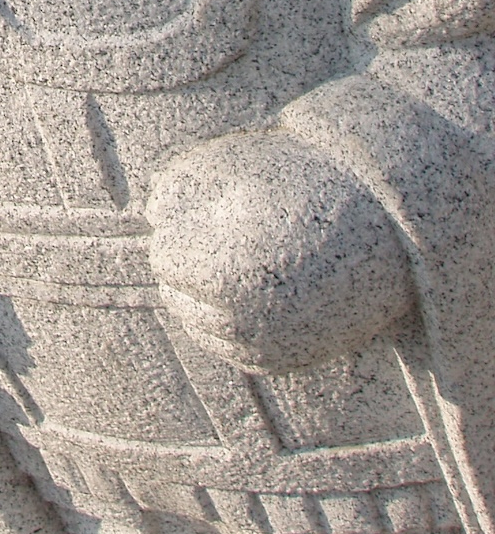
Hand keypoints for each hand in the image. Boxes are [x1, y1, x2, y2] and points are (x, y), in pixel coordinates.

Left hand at [148, 129, 413, 372]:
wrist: (384, 229)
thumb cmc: (304, 187)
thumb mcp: (235, 171)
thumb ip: (182, 187)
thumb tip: (150, 209)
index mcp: (221, 274)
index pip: (165, 257)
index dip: (176, 231)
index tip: (190, 218)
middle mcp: (238, 321)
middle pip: (177, 295)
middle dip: (185, 266)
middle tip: (208, 241)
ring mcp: (262, 348)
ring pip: (200, 327)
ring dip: (200, 298)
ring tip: (226, 265)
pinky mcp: (281, 362)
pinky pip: (232, 350)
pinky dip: (226, 325)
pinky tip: (239, 297)